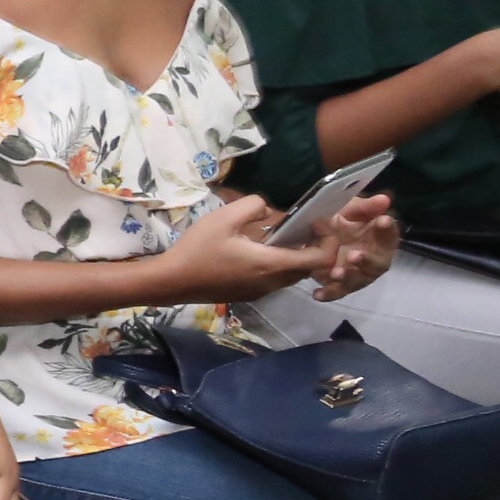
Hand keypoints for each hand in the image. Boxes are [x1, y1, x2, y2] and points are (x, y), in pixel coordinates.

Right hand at [147, 193, 332, 303]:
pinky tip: (259, 249)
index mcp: (272, 264)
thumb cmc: (197, 249)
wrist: (171, 281)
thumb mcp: (223, 218)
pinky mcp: (251, 294)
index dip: (329, 240)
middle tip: (302, 226)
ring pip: (294, 274)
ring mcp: (262, 291)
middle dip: (314, 246)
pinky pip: (278, 279)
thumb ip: (252, 205)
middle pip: (311, 267)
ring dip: (297, 255)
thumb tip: (269, 209)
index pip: (321, 258)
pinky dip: (281, 263)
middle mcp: (273, 282)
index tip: (315, 223)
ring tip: (281, 235)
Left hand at [311, 194, 398, 300]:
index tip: (382, 220)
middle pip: (378, 264)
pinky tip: (318, 294)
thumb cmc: (339, 221)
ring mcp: (358, 273)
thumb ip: (363, 207)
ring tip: (336, 273)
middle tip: (354, 255)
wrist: (312, 236)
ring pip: (358, 280)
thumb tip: (384, 199)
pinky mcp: (340, 284)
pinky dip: (329, 293)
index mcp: (379, 238)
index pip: (390, 235)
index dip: (388, 229)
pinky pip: (337, 292)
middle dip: (368, 260)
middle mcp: (374, 258)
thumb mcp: (347, 210)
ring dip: (349, 277)